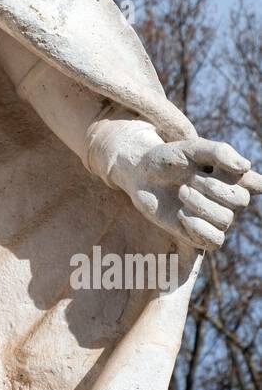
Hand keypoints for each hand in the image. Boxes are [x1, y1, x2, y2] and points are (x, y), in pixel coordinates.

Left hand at [113, 136, 261, 251]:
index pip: (256, 184)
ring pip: (225, 220)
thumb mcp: (192, 149)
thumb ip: (219, 152)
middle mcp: (228, 199)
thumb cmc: (168, 159)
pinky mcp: (199, 235)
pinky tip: (181, 214)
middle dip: (212, 187)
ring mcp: (215, 218)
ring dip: (199, 204)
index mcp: (232, 177)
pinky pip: (215, 241)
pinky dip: (197, 227)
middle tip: (189, 179)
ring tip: (181, 192)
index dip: (246, 180)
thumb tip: (245, 167)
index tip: (217, 169)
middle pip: (240, 200)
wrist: (140, 175)